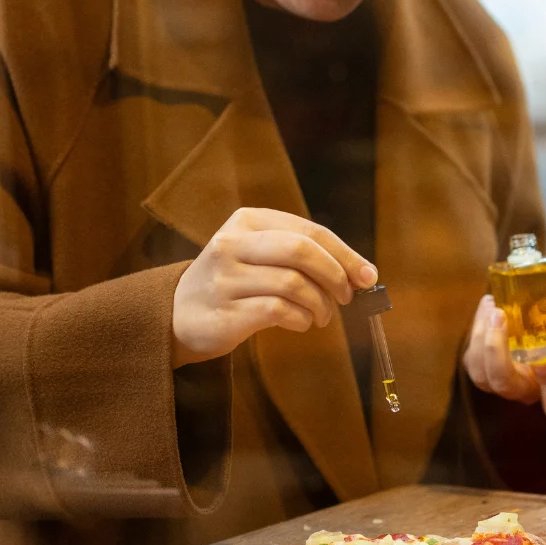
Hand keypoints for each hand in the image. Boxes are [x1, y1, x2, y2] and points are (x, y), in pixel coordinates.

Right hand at [171, 208, 375, 366]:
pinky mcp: (226, 311)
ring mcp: (225, 278)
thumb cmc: (235, 283)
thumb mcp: (260, 255)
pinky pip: (279, 311)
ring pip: (294, 283)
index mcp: (247, 221)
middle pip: (301, 250)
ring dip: (320, 305)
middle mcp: (232, 243)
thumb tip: (362, 274)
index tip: (368, 276)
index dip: (345, 254)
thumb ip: (303, 256)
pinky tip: (302, 323)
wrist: (178, 314)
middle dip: (335, 275)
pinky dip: (301, 319)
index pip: (309, 231)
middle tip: (347, 297)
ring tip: (321, 316)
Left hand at [461, 295, 545, 422]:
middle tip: (500, 315)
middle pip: (504, 383)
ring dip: (480, 337)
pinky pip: (471, 358)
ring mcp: (501, 386)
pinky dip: (476, 328)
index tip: (544, 359)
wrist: (540, 346)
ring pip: (480, 373)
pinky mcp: (481, 372)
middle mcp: (527, 393)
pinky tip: (487, 304)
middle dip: (496, 349)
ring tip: (492, 306)